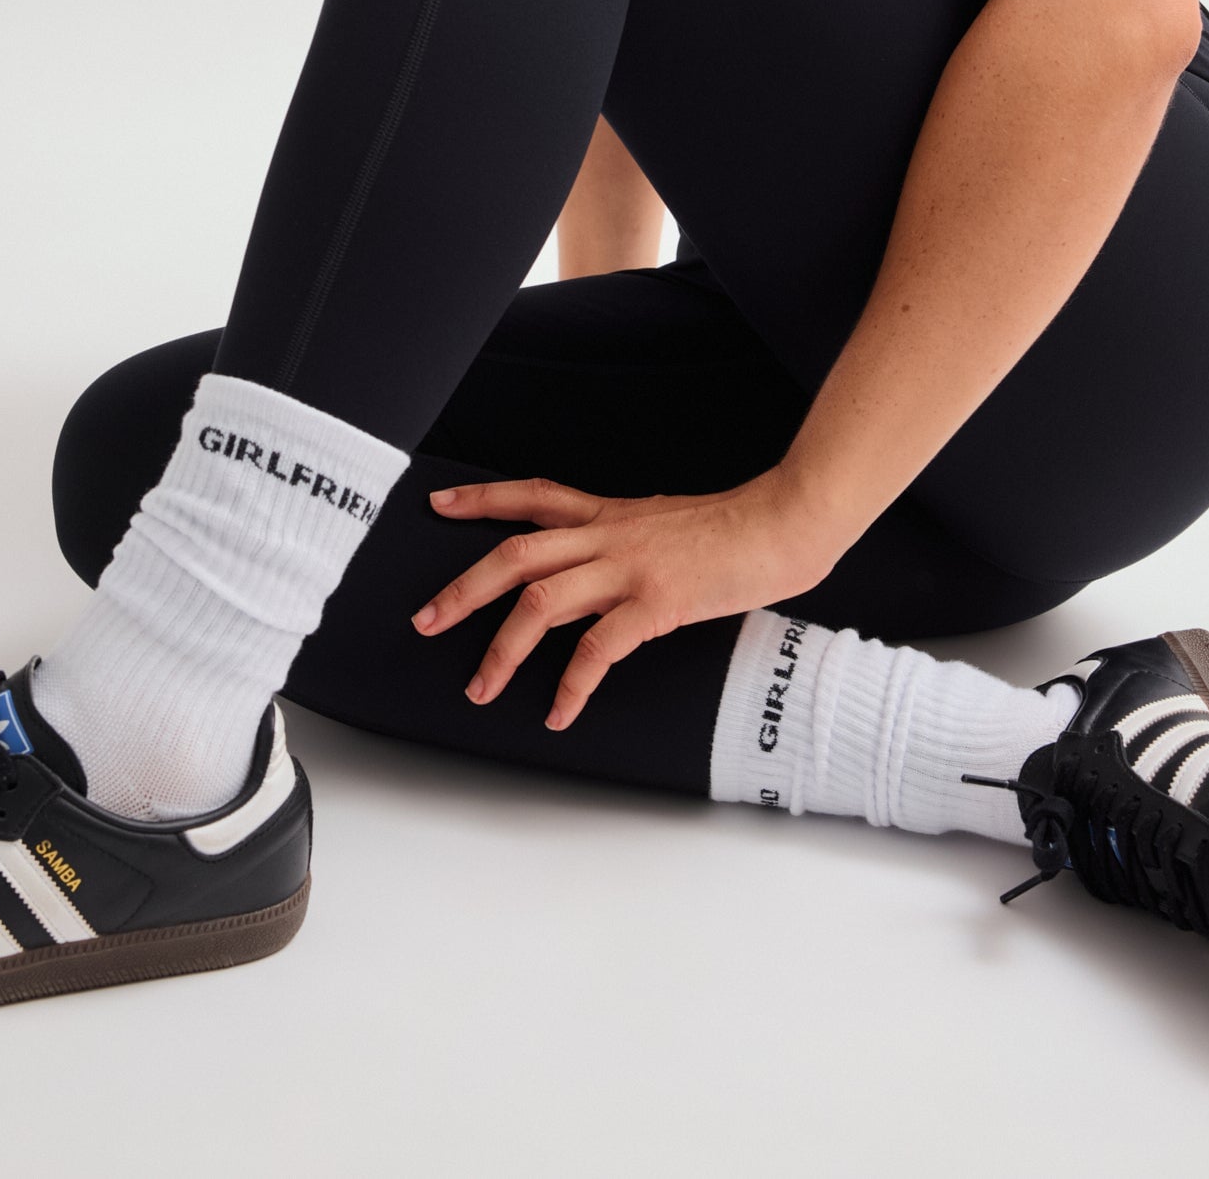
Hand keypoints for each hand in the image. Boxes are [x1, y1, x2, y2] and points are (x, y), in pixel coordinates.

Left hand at [409, 469, 840, 730]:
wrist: (783, 521)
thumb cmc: (734, 528)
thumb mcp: (665, 523)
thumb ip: (626, 542)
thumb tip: (596, 569)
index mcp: (611, 514)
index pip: (532, 497)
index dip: (481, 499)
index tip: (439, 504)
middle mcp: (609, 534)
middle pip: (515, 553)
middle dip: (464, 588)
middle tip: (425, 620)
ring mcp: (629, 567)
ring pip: (541, 599)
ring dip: (502, 647)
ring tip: (481, 686)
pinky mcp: (657, 602)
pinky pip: (597, 647)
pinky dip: (571, 683)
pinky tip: (558, 710)